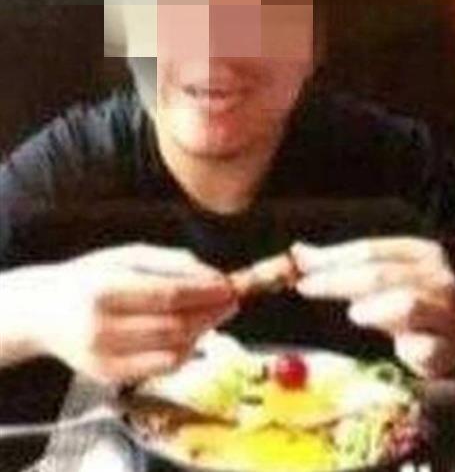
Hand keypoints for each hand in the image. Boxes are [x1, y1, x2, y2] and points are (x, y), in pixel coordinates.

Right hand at [10, 245, 236, 383]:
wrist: (44, 312)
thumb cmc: (93, 278)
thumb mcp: (129, 256)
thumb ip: (173, 263)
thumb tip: (216, 278)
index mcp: (104, 290)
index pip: (168, 295)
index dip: (206, 293)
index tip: (230, 286)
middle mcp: (101, 328)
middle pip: (175, 326)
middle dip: (212, 313)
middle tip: (232, 301)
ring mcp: (104, 358)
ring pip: (174, 351)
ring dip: (203, 332)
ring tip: (212, 314)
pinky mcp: (109, 376)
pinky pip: (163, 367)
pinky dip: (186, 350)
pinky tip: (192, 333)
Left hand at [293, 238, 454, 377]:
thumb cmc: (409, 300)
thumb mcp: (380, 276)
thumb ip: (342, 265)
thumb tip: (298, 252)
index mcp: (421, 253)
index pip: (371, 250)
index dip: (333, 259)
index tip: (302, 270)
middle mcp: (436, 279)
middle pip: (383, 274)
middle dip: (340, 280)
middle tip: (307, 287)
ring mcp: (444, 313)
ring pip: (408, 304)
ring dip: (376, 309)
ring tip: (355, 314)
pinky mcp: (445, 349)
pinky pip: (426, 346)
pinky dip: (408, 347)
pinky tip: (397, 348)